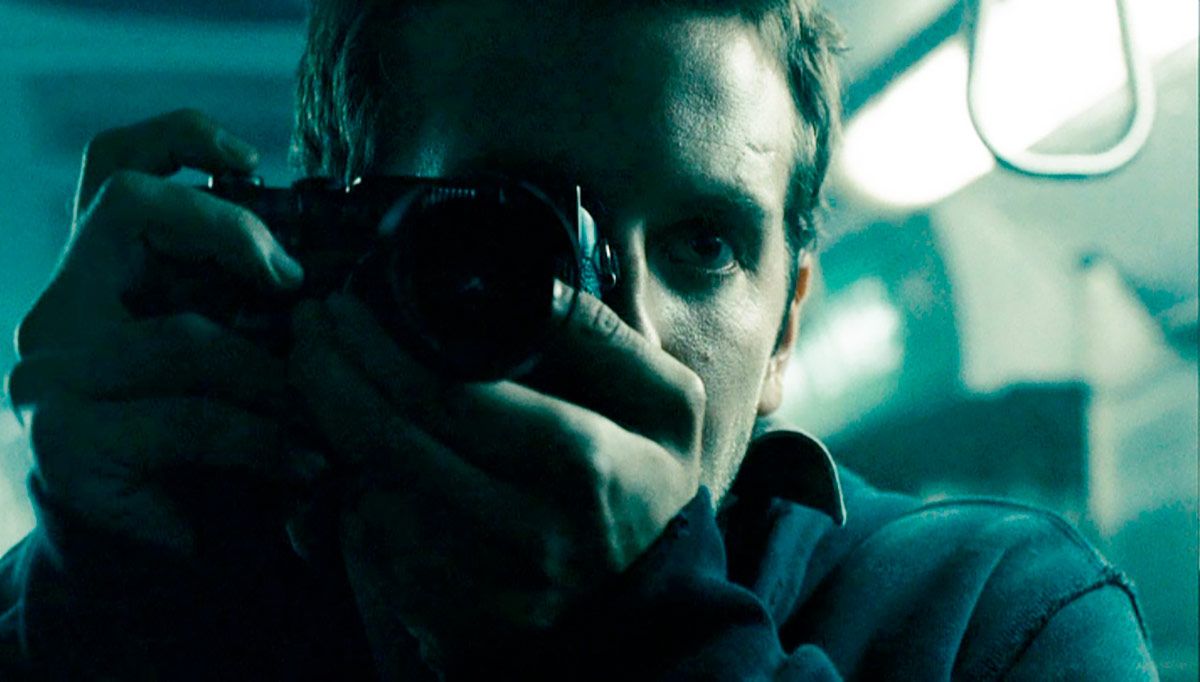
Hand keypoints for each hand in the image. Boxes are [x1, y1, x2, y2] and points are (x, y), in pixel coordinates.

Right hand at [8, 109, 319, 555]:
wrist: (134, 565)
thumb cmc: (194, 453)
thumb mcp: (220, 365)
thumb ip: (241, 310)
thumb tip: (325, 274)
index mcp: (95, 281)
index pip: (113, 172)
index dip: (178, 139)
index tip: (253, 160)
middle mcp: (57, 314)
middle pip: (129, 209)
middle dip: (230, 230)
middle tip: (294, 281)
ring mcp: (48, 377)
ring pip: (183, 334)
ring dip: (274, 378)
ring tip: (322, 421)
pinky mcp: (64, 443)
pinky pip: (190, 419)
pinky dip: (261, 441)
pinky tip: (300, 469)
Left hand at [287, 288, 703, 670]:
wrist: (652, 608)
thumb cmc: (652, 487)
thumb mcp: (666, 402)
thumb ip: (602, 338)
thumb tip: (532, 281)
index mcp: (578, 459)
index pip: (445, 393)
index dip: (375, 346)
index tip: (342, 307)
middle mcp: (523, 528)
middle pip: (387, 442)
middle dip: (326, 375)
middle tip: (307, 332)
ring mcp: (482, 584)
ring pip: (367, 495)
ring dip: (333, 434)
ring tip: (327, 382)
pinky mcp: (452, 619)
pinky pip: (373, 548)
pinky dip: (354, 493)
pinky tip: (359, 454)